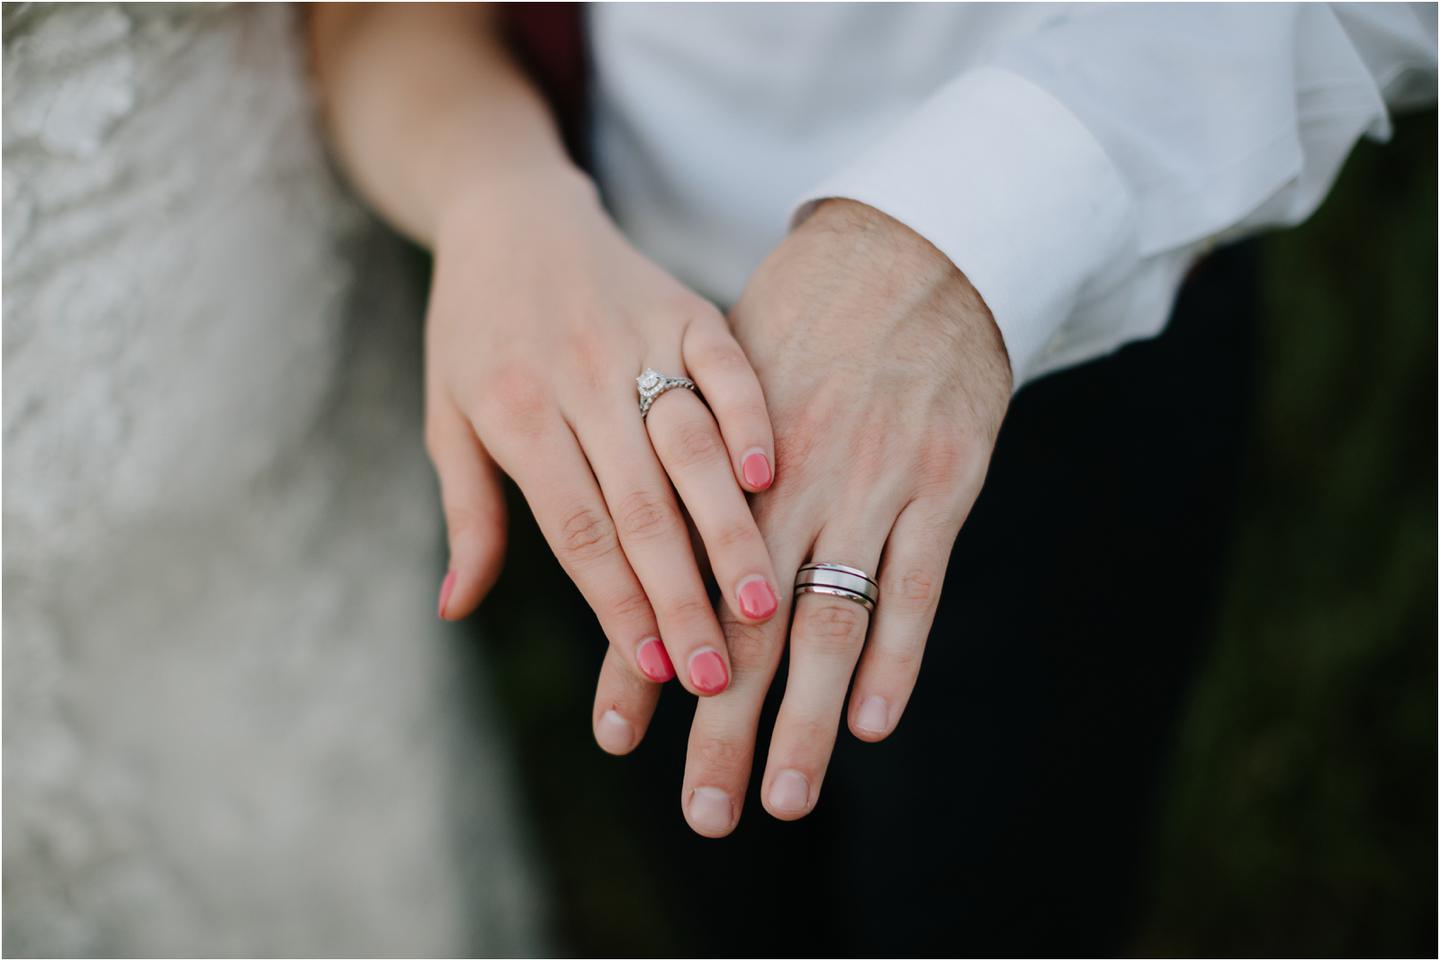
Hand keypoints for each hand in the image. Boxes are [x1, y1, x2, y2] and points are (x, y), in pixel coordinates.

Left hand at [427, 171, 782, 713]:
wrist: (510, 212)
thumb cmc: (473, 330)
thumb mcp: (447, 418)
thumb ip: (466, 514)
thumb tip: (455, 608)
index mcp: (514, 411)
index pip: (577, 529)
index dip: (616, 604)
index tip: (652, 671)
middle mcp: (578, 376)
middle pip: (640, 504)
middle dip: (681, 596)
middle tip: (718, 672)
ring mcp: (637, 336)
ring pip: (691, 446)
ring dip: (728, 529)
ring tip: (763, 603)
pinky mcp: (685, 305)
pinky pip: (728, 366)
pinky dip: (752, 420)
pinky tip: (774, 480)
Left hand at [592, 198, 1011, 834]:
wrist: (907, 251)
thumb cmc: (787, 322)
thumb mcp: (692, 372)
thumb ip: (651, 463)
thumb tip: (537, 567)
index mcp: (711, 447)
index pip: (664, 571)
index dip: (641, 659)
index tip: (618, 740)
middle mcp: (782, 473)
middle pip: (742, 615)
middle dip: (723, 722)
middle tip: (708, 812)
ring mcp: (866, 478)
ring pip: (828, 614)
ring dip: (806, 713)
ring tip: (786, 797)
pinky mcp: (941, 480)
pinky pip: (918, 582)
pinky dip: (898, 655)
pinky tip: (872, 722)